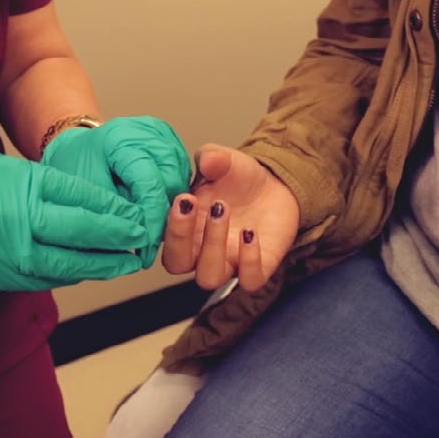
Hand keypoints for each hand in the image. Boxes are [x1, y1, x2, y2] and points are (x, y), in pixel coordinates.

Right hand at [0, 153, 146, 296]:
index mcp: (16, 194)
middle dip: (118, 239)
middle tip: (144, 237)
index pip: (78, 202)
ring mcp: (6, 263)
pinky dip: (73, 272)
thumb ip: (42, 186)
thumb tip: (89, 201)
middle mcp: (14, 231)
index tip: (138, 211)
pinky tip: (90, 267)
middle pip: (81, 237)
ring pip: (68, 266)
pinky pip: (46, 279)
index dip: (114, 209)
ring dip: (103, 264)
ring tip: (128, 258)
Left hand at [41, 116, 190, 266]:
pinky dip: (172, 196)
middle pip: (172, 182)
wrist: (75, 149)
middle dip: (163, 218)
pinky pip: (182, 175)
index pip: (150, 185)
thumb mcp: (87, 196)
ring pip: (181, 180)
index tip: (146, 249)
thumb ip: (116, 216)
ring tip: (148, 227)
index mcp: (121, 138)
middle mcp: (146, 131)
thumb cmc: (75, 168)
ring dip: (170, 208)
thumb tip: (142, 239)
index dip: (152, 222)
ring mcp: (161, 134)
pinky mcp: (170, 140)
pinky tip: (156, 209)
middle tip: (146, 244)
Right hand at [162, 144, 298, 291]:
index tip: (182, 198)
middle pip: (177, 264)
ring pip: (209, 276)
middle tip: (193, 203)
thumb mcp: (223, 160)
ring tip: (223, 209)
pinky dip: (249, 260)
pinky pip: (249, 280)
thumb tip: (208, 160)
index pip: (162, 239)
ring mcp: (229, 262)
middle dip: (181, 237)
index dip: (167, 224)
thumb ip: (211, 157)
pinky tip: (250, 233)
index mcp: (184, 227)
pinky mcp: (258, 268)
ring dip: (212, 246)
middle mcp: (201, 250)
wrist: (276, 185)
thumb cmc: (239, 178)